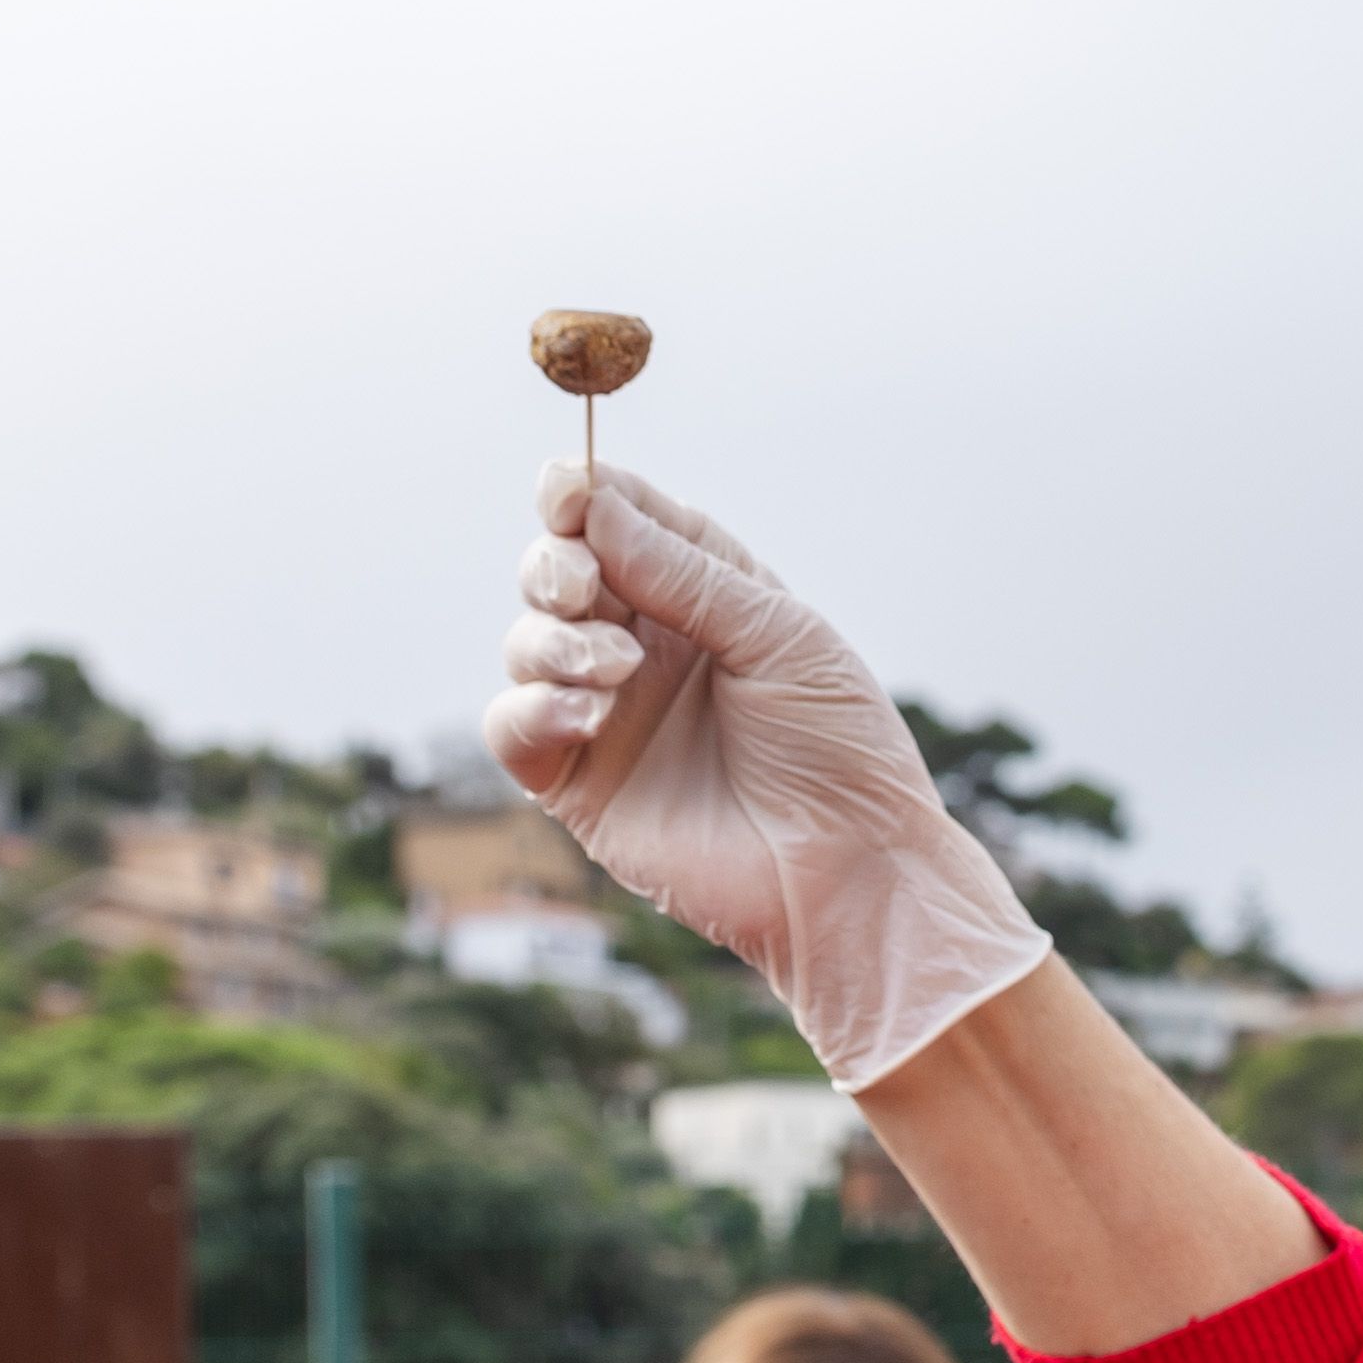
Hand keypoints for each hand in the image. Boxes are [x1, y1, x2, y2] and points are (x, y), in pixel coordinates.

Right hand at [491, 466, 1051, 1088]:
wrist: (849, 872)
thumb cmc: (838, 750)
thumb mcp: (779, 636)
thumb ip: (686, 573)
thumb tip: (595, 506)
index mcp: (703, 597)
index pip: (623, 521)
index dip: (585, 497)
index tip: (567, 490)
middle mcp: (646, 647)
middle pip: (558, 572)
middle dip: (554, 564)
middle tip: (583, 584)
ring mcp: (608, 713)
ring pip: (527, 641)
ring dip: (552, 639)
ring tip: (615, 668)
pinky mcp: (578, 784)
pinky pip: (512, 725)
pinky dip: (531, 706)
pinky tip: (586, 714)